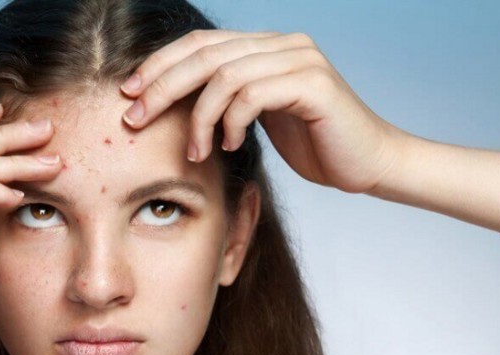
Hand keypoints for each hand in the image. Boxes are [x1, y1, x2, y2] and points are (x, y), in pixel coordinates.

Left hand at [118, 29, 410, 194]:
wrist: (370, 165)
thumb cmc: (318, 147)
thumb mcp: (263, 120)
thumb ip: (231, 102)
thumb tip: (177, 103)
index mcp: (267, 48)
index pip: (200, 44)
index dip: (159, 65)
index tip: (129, 94)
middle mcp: (283, 44)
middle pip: (204, 53)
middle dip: (162, 86)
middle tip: (136, 118)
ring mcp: (300, 59)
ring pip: (224, 74)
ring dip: (197, 116)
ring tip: (194, 152)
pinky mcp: (313, 84)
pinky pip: (252, 94)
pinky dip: (231, 121)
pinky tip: (228, 145)